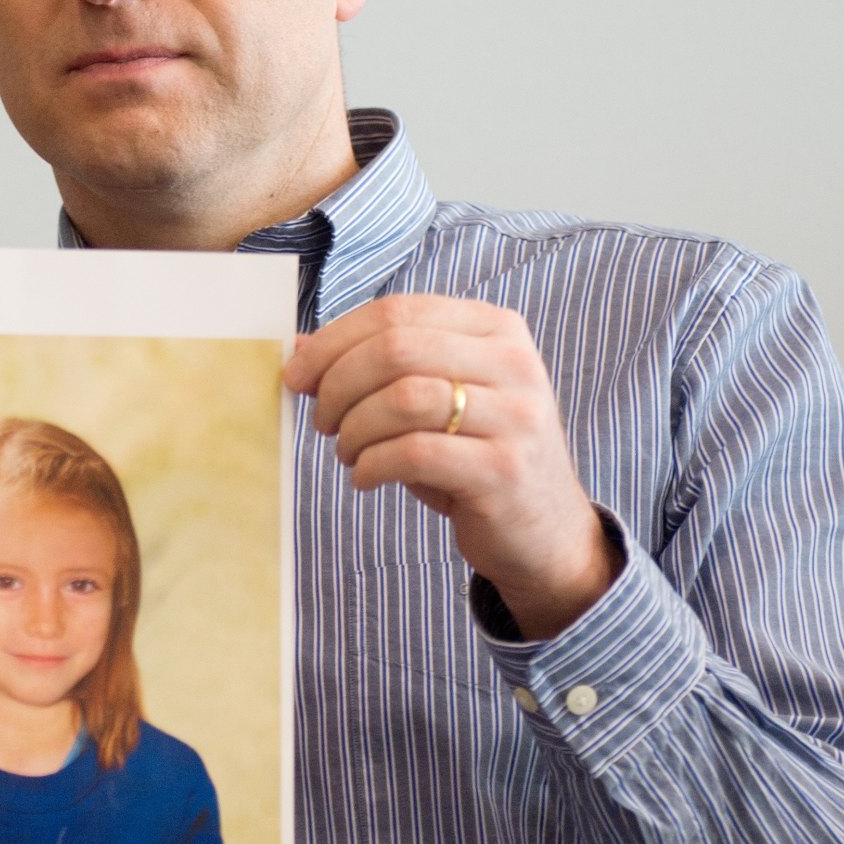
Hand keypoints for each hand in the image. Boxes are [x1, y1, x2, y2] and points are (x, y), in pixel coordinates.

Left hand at [283, 294, 619, 639]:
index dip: (334, 341)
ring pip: (403, 398)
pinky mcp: (503, 470)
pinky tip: (365, 477)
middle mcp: (513, 363)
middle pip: (396, 349)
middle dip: (339, 385)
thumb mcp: (434, 401)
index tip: (298, 374)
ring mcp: (515, 416)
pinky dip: (372, 464)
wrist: (545, 532)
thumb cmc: (475, 457)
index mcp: (495, 328)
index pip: (398, 312)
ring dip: (354, 428)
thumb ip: (378, 367)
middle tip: (322, 420)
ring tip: (347, 451)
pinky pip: (414, 453)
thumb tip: (300, 349)